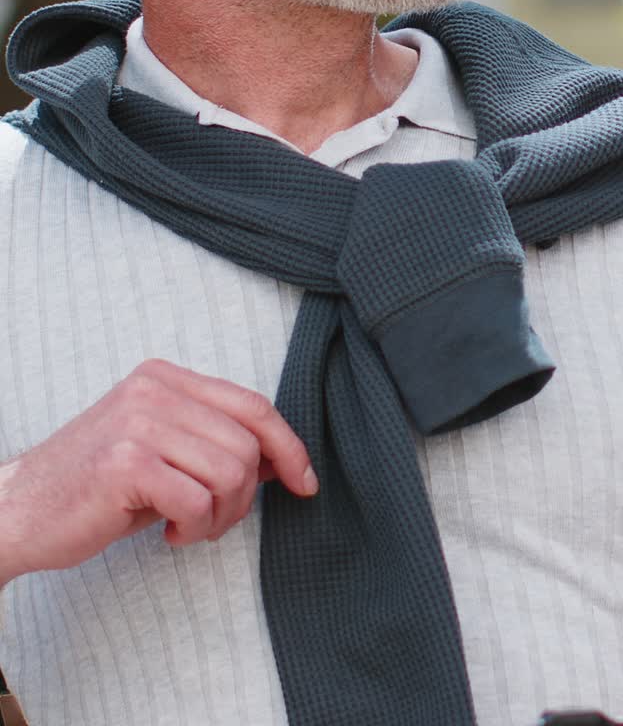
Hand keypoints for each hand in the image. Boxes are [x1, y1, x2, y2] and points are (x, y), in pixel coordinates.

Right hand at [0, 358, 317, 583]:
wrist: (20, 510)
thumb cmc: (96, 487)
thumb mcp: (161, 449)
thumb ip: (212, 442)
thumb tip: (280, 459)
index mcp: (166, 377)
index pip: (252, 404)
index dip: (288, 446)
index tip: (305, 482)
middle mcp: (154, 388)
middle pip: (246, 445)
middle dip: (244, 498)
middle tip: (212, 521)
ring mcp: (139, 421)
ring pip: (230, 473)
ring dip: (220, 517)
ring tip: (190, 527)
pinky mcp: (126, 462)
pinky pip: (198, 501)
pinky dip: (196, 528)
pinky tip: (170, 534)